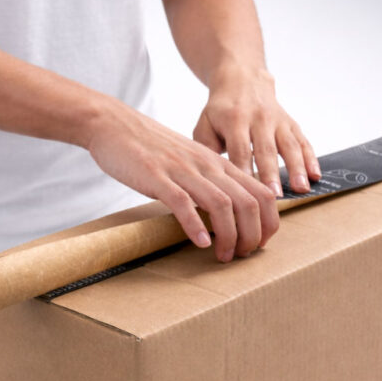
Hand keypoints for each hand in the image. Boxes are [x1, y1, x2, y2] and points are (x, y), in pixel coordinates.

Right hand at [84, 97, 278, 261]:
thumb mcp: (188, 161)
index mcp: (217, 163)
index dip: (267, 222)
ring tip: (224, 256)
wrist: (114, 124)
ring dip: (229, 235)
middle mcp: (207, 165)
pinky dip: (195, 225)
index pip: (260, 192)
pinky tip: (199, 243)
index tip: (259, 243)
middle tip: (242, 255)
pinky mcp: (157, 177)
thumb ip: (205, 181)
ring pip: (222, 204)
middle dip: (252, 234)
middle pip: (248, 201)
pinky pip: (183, 203)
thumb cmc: (149, 147)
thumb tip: (219, 211)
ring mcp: (182, 170)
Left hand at [193, 67, 319, 198]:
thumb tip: (207, 176)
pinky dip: (311, 158)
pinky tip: (316, 175)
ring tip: (302, 188)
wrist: (242, 80)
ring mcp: (278, 120)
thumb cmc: (220, 111)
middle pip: (266, 150)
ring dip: (297, 168)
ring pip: (289, 146)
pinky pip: (303, 141)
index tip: (246, 192)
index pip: (240, 149)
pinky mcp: (291, 123)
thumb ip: (207, 149)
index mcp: (234, 119)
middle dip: (271, 174)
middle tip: (274, 196)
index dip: (244, 170)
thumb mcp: (205, 125)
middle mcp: (259, 118)